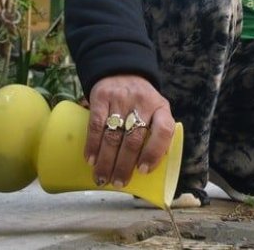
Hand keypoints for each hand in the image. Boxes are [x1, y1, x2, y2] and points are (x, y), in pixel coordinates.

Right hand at [85, 74, 174, 188]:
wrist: (122, 71)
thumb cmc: (141, 102)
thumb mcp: (156, 111)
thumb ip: (156, 133)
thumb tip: (149, 169)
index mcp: (161, 108)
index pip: (164, 130)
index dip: (154, 153)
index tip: (143, 170)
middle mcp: (143, 102)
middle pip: (134, 139)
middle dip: (124, 166)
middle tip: (118, 183)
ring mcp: (122, 98)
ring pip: (113, 135)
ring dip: (106, 161)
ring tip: (102, 178)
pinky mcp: (102, 96)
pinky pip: (96, 125)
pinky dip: (92, 145)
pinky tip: (90, 159)